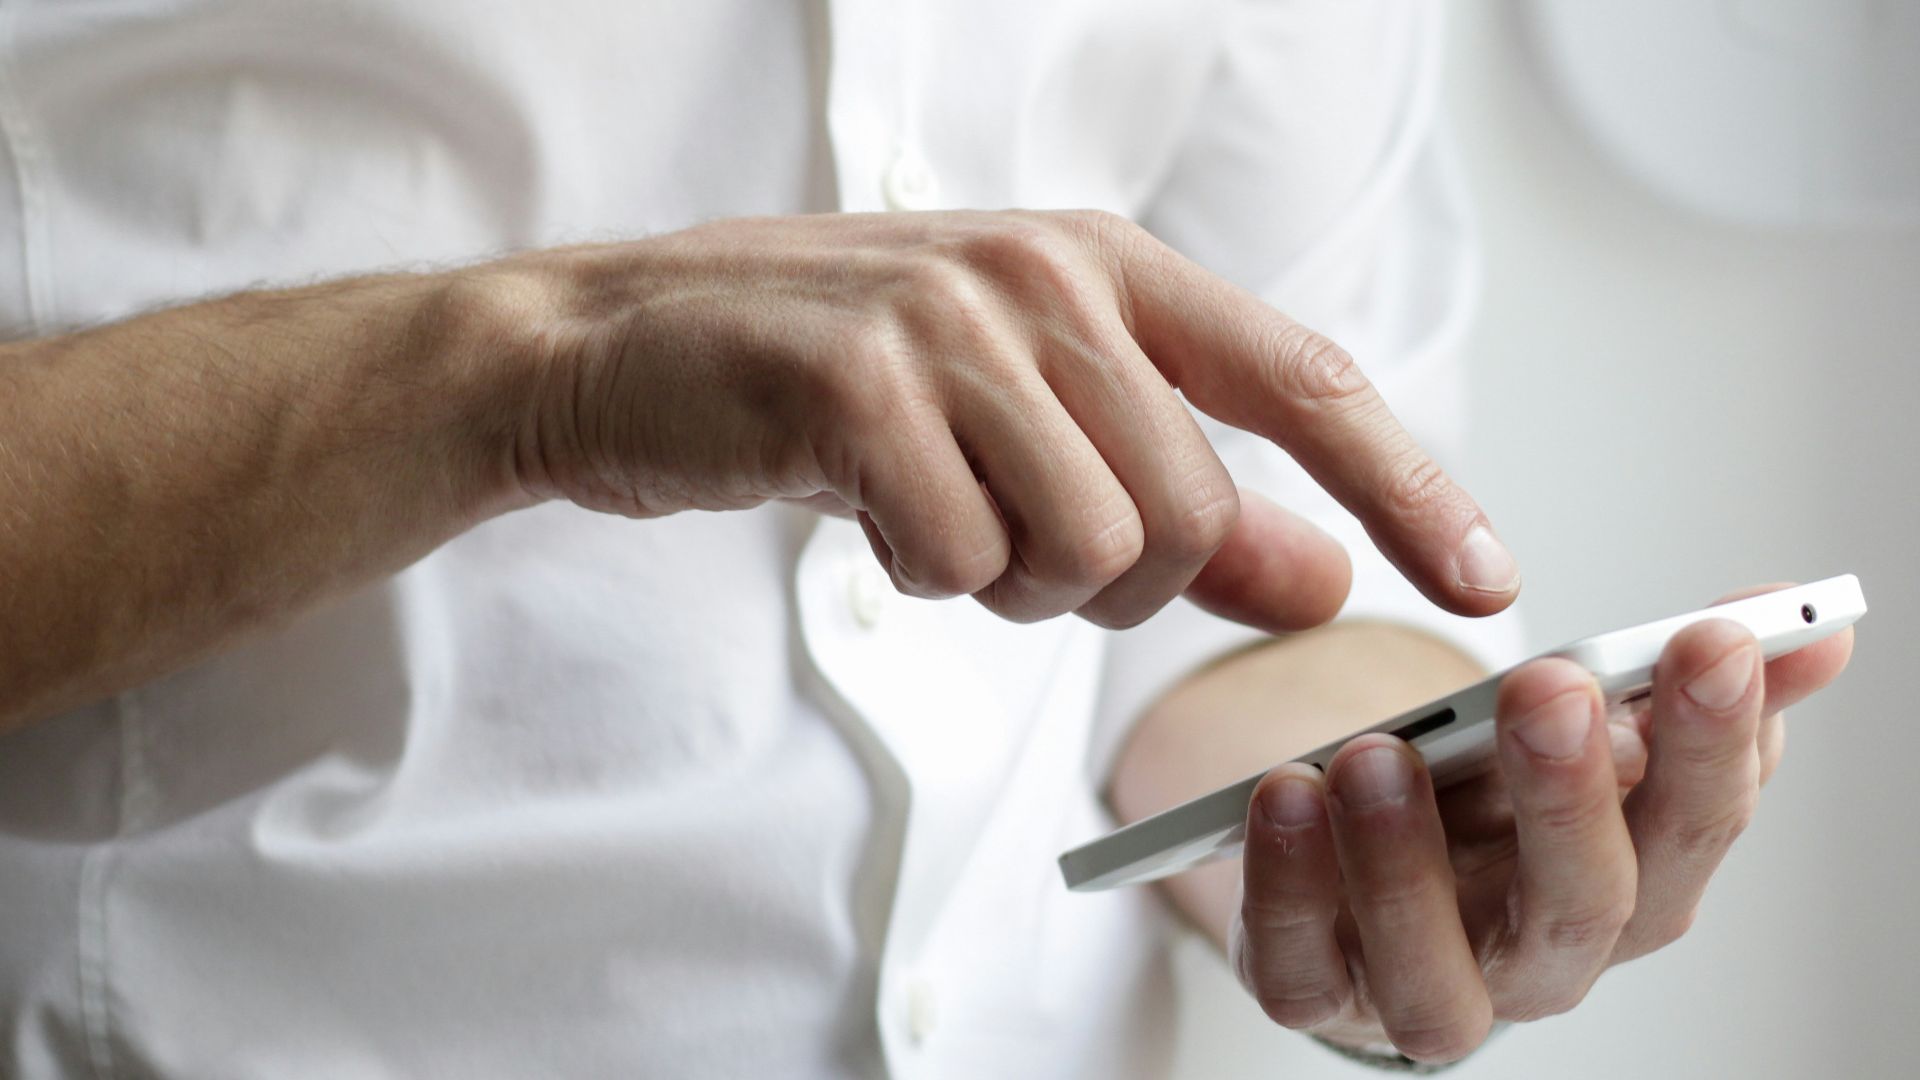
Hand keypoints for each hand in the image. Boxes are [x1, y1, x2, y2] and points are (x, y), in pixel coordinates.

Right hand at [488, 211, 1518, 629]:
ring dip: (1011, 583)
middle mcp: (1045, 275)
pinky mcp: (855, 383)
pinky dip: (922, 578)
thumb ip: (1186, 503)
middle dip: (1110, 582)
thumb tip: (1324, 582)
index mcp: (1105, 266)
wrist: (620, 350)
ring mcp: (950, 320)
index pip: (1305, 381)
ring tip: (931, 515)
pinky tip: (863, 510)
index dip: (1409, 486)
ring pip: (1088, 547)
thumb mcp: (1026, 427)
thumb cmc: (835, 387)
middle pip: (1187, 513)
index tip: (1487, 582)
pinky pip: (962, 563)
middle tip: (1008, 544)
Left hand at [1228, 584, 1853, 1062]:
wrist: (1362, 860)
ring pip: (1436, 975)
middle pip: (1582, 908)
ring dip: (1406, 864)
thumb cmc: (1489, 800)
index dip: (1713, 741)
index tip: (1710, 639)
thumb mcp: (1580, 729)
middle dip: (1570, 797)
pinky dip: (1287, 890)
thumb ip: (1678, 680)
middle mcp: (1541, 958)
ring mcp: (1425, 987)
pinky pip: (1298, 971)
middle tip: (1550, 689)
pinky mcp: (1316, 991)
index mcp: (1630, 884)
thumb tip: (1807, 620)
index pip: (1694, 827)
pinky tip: (1283, 795)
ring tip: (1376, 754)